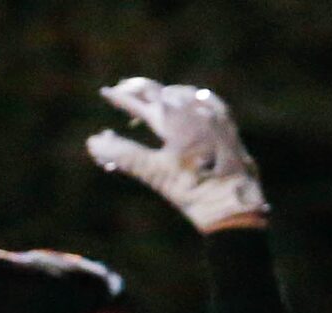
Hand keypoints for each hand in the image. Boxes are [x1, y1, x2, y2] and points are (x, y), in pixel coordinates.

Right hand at [85, 78, 267, 231]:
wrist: (237, 203)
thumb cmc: (195, 190)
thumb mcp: (155, 173)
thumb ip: (124, 154)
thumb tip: (94, 143)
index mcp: (173, 117)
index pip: (140, 100)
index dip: (120, 98)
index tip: (105, 93)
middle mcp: (192, 109)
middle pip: (159, 91)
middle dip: (139, 91)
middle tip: (123, 91)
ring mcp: (211, 113)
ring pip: (180, 93)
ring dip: (162, 94)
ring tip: (153, 100)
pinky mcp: (226, 123)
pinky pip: (204, 99)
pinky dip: (188, 98)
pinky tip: (190, 103)